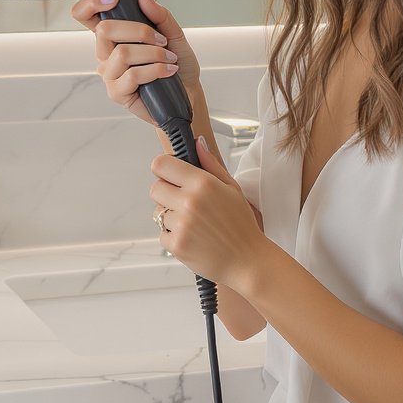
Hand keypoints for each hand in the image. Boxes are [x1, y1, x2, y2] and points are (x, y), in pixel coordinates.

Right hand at [71, 0, 203, 125]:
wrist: (187, 91)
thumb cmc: (177, 62)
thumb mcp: (173, 32)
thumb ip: (159, 14)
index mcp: (113, 35)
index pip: (85, 15)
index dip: (91, 3)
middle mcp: (106, 53)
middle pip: (104, 30)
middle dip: (139, 30)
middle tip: (161, 40)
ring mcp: (109, 73)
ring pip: (122, 53)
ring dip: (152, 53)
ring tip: (169, 58)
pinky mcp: (117, 93)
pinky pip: (132, 75)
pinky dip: (155, 69)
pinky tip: (168, 71)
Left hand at [151, 136, 264, 289]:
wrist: (247, 260)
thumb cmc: (241, 224)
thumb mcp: (232, 187)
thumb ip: (210, 164)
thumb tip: (197, 142)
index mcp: (202, 183)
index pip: (161, 165)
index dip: (164, 169)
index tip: (171, 175)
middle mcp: (189, 202)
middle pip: (155, 188)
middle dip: (166, 194)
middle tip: (184, 202)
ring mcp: (181, 225)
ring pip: (159, 213)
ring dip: (172, 217)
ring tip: (194, 223)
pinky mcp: (176, 245)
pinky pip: (162, 234)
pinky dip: (174, 237)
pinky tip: (193, 237)